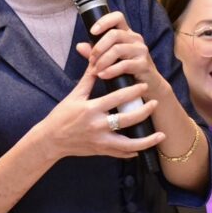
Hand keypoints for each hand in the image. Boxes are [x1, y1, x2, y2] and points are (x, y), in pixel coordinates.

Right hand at [38, 56, 163, 161]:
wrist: (50, 140)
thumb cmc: (61, 116)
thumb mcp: (74, 96)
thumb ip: (88, 79)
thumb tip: (97, 59)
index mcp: (91, 109)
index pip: (117, 98)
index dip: (133, 91)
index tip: (144, 85)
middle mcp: (97, 126)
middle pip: (127, 120)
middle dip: (144, 111)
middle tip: (155, 103)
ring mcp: (100, 141)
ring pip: (129, 144)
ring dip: (146, 141)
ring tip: (161, 135)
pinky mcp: (100, 151)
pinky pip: (121, 154)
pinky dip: (133, 151)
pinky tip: (143, 147)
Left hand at [75, 11, 165, 94]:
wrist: (149, 86)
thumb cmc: (128, 71)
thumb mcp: (110, 59)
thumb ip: (96, 52)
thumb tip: (79, 46)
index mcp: (127, 34)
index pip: (117, 17)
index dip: (104, 21)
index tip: (92, 32)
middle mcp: (135, 39)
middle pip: (114, 34)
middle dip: (98, 47)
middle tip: (91, 60)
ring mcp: (141, 51)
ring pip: (117, 49)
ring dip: (102, 61)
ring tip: (95, 70)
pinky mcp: (143, 64)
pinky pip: (124, 65)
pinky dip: (110, 71)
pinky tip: (103, 76)